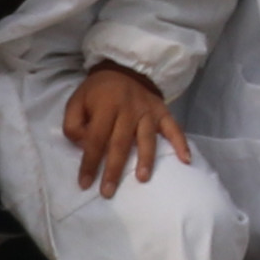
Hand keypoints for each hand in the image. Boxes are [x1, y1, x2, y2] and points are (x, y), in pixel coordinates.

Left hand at [64, 61, 191, 195]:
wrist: (125, 68)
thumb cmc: (97, 91)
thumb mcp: (76, 101)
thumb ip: (74, 124)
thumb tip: (84, 146)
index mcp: (105, 106)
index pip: (95, 139)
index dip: (89, 163)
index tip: (85, 184)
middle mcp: (128, 110)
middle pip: (120, 144)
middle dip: (113, 170)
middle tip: (108, 192)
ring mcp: (148, 112)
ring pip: (146, 139)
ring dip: (145, 159)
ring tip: (142, 179)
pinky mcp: (163, 112)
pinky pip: (174, 128)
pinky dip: (181, 143)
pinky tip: (186, 159)